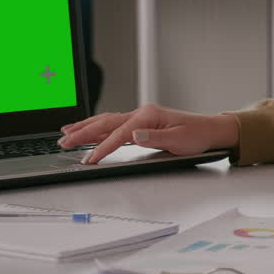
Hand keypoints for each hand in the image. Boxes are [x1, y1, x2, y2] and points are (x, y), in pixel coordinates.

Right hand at [57, 104, 239, 164]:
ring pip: (106, 121)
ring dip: (86, 127)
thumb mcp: (178, 140)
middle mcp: (141, 114)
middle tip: (63, 142)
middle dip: (83, 132)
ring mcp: (140, 117)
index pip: (119, 134)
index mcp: (148, 116)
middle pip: (105, 123)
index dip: (102, 147)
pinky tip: (89, 130)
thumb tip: (133, 136)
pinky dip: (98, 127)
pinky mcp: (140, 123)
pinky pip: (114, 124)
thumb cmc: (196, 135)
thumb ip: (154, 138)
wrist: (209, 129)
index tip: (88, 159)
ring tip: (66, 133)